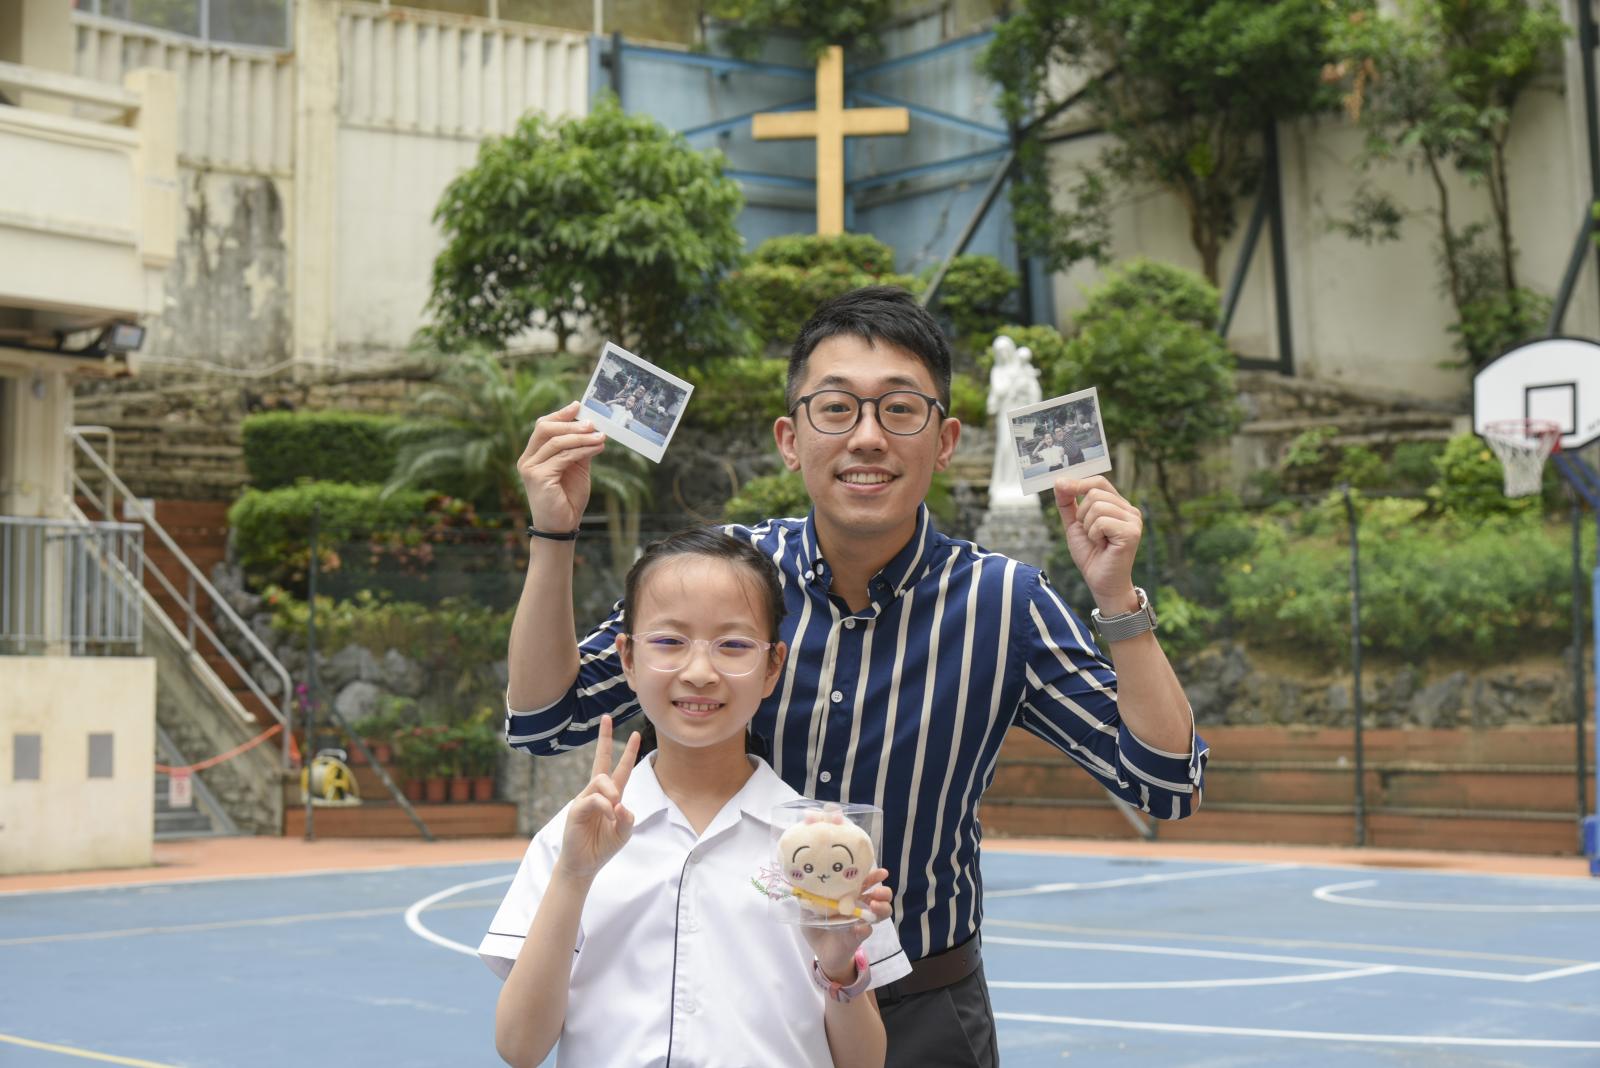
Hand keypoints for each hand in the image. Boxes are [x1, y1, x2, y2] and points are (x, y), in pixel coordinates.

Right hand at [518, 401, 606, 530]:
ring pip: (557, 442)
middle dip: (571, 423)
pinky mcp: (539, 477)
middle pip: (545, 428)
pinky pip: (564, 457)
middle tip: (593, 423)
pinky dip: (583, 450)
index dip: (560, 414)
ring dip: (582, 437)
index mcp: (533, 455)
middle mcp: (527, 459)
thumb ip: (578, 449)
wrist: (562, 528)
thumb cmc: (567, 499)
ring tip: (601, 436)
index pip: (542, 426)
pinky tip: (598, 448)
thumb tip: (591, 428)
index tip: (578, 406)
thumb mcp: (576, 468)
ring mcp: (530, 468)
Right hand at [555, 714, 640, 880]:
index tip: (636, 734)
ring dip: (612, 792)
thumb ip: (628, 818)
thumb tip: (622, 805)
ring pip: (601, 781)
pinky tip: (610, 816)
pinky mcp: (576, 810)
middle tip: (607, 718)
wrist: (584, 864)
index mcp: (611, 796)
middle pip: (601, 761)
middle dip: (604, 739)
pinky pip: (593, 799)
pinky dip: (605, 806)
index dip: (628, 752)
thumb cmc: (603, 846)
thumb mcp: (623, 833)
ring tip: (615, 811)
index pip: (620, 769)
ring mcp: (585, 799)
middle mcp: (597, 793)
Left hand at [801, 868, 892, 982]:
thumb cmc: (817, 927)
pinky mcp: (858, 936)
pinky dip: (865, 928)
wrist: (821, 952)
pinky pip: (867, 930)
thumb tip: (806, 883)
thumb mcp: (809, 910)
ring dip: (882, 908)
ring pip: (882, 912)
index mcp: (850, 896)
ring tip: (874, 906)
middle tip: (878, 892)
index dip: (874, 876)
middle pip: (880, 896)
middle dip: (884, 892)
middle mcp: (860, 906)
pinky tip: (859, 928)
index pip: (865, 882)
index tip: (882, 873)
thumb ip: (809, 897)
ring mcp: (862, 922)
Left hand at [1052, 476, 1141, 611]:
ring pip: (1097, 505)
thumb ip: (1067, 503)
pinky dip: (1094, 534)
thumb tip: (1060, 480)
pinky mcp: (1131, 532)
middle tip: (1090, 533)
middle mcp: (1129, 510)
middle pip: (1094, 492)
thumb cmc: (1091, 555)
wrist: (1100, 582)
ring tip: (1097, 540)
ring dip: (1088, 526)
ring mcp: (1133, 520)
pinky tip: (1102, 545)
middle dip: (1081, 514)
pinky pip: (1101, 521)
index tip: (1060, 486)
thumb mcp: (1074, 525)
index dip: (1079, 483)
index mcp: (1118, 505)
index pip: (1099, 482)